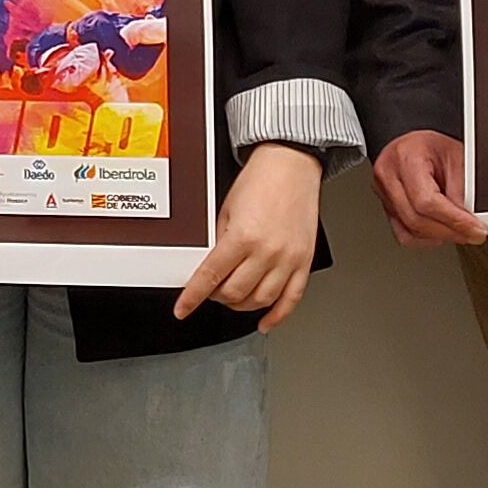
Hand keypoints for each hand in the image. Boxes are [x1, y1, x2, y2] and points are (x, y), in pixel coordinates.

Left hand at [178, 143, 323, 329]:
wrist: (291, 165)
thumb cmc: (261, 181)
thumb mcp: (227, 210)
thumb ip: (219, 241)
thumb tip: (210, 267)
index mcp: (243, 236)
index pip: (210, 277)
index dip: (193, 297)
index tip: (183, 309)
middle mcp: (267, 251)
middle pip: (235, 293)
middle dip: (217, 297)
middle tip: (211, 291)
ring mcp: (288, 259)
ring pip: (261, 300)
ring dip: (242, 305)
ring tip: (233, 297)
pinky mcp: (304, 261)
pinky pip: (292, 299)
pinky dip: (277, 315)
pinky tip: (265, 322)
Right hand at [372, 128, 483, 249]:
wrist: (415, 145)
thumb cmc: (433, 146)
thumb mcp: (456, 157)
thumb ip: (462, 189)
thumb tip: (471, 220)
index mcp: (406, 158)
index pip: (426, 200)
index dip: (453, 220)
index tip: (475, 229)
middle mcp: (388, 176)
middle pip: (415, 218)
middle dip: (449, 232)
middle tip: (472, 234)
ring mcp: (383, 194)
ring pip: (409, 230)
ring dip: (439, 236)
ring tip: (459, 231)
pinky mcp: (386, 208)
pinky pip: (404, 234)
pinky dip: (425, 238)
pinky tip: (439, 231)